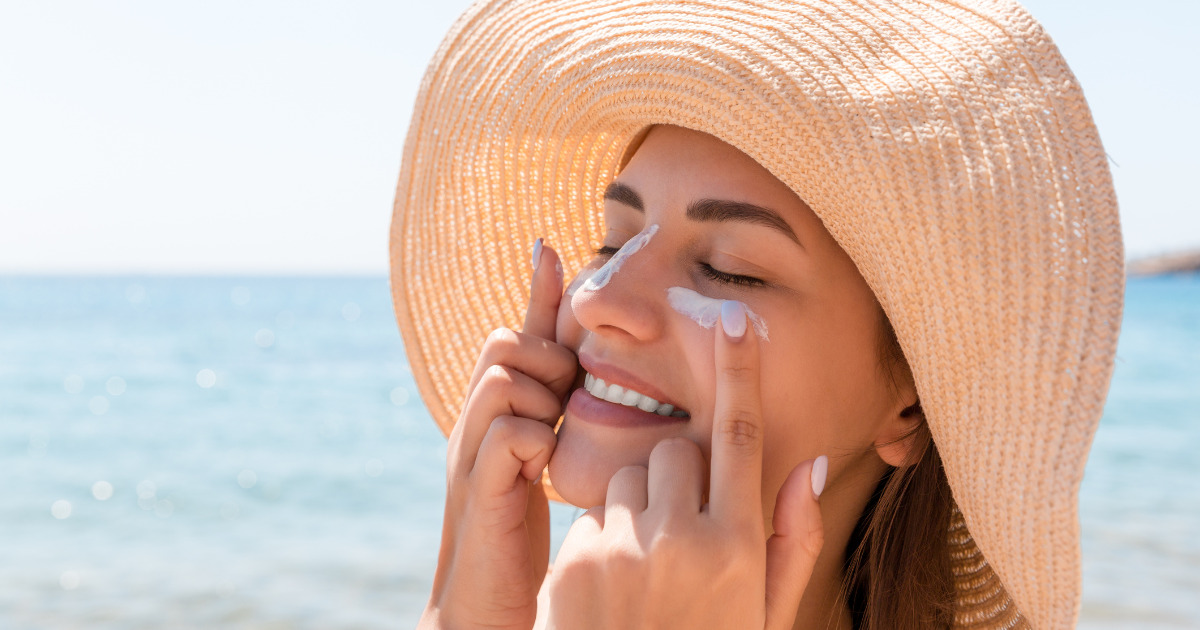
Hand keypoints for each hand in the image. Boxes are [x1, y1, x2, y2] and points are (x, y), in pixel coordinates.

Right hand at [420, 241, 574, 629]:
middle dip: (544, 356)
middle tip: (564, 397)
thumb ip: (561, 421)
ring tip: (554, 433)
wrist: (485, 610)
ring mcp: (471, 454)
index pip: (517, 336)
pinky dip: (532, 439)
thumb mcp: (546, 468)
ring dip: (540, 395)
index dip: (536, 292)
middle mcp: (476, 424)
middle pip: (504, 342)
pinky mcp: (477, 490)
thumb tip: (588, 380)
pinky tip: (544, 468)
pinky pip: (506, 432)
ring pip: (503, 376)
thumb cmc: (522, 541)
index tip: (552, 246)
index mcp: (498, 416)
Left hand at [546, 301, 826, 629]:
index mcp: (739, 548)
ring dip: (638, 507)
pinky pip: (592, 515)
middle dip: (678, 476)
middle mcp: (683, 540)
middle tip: (679, 533)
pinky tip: (611, 592)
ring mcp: (624, 550)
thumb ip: (793, 540)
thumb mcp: (765, 613)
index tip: (733, 319)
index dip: (738, 372)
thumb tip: (810, 462)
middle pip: (675, 451)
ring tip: (644, 573)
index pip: (740, 437)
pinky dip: (604, 537)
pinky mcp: (575, 561)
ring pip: (628, 477)